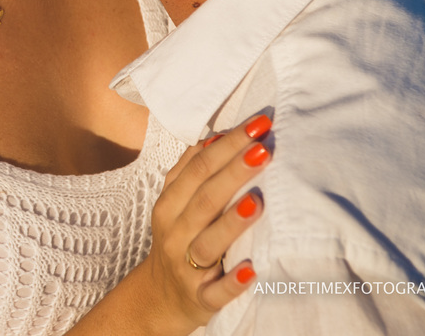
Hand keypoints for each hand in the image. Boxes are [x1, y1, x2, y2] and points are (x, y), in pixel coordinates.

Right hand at [132, 114, 271, 335]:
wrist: (160, 297)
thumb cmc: (178, 240)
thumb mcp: (176, 203)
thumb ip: (192, 171)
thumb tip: (217, 134)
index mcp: (169, 205)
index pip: (198, 168)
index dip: (227, 145)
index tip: (257, 126)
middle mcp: (174, 233)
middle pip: (204, 199)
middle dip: (234, 172)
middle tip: (264, 150)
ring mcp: (186, 267)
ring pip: (208, 242)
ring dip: (232, 222)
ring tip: (258, 201)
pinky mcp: (201, 298)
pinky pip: (216, 292)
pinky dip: (232, 283)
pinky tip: (251, 270)